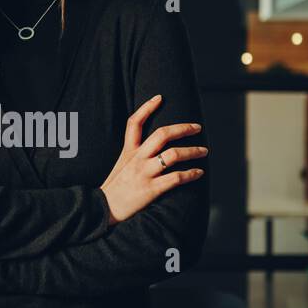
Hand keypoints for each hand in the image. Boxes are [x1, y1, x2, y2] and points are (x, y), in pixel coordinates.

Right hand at [99, 94, 205, 225]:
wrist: (103, 210)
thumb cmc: (115, 188)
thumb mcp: (120, 165)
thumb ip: (134, 154)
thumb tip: (154, 147)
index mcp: (128, 151)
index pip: (134, 123)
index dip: (146, 107)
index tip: (159, 97)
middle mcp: (137, 159)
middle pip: (162, 134)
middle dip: (183, 129)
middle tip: (197, 127)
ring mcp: (144, 173)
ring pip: (173, 155)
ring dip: (193, 151)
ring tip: (204, 151)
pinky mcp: (151, 189)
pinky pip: (176, 178)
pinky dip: (191, 174)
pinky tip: (198, 172)